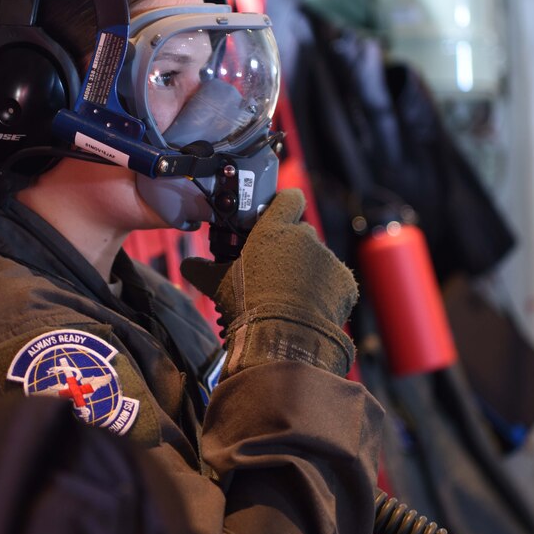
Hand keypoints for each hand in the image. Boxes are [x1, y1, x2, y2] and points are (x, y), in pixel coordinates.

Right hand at [181, 188, 357, 377]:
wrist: (284, 335)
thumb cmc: (247, 302)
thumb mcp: (217, 284)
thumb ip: (201, 269)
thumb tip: (186, 266)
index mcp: (275, 229)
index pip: (290, 198)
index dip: (285, 204)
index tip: (278, 216)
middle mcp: (306, 237)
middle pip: (302, 232)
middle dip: (292, 246)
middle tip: (276, 269)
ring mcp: (329, 259)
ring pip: (318, 259)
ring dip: (309, 271)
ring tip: (293, 297)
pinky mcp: (346, 282)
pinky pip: (336, 282)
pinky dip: (327, 292)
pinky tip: (311, 308)